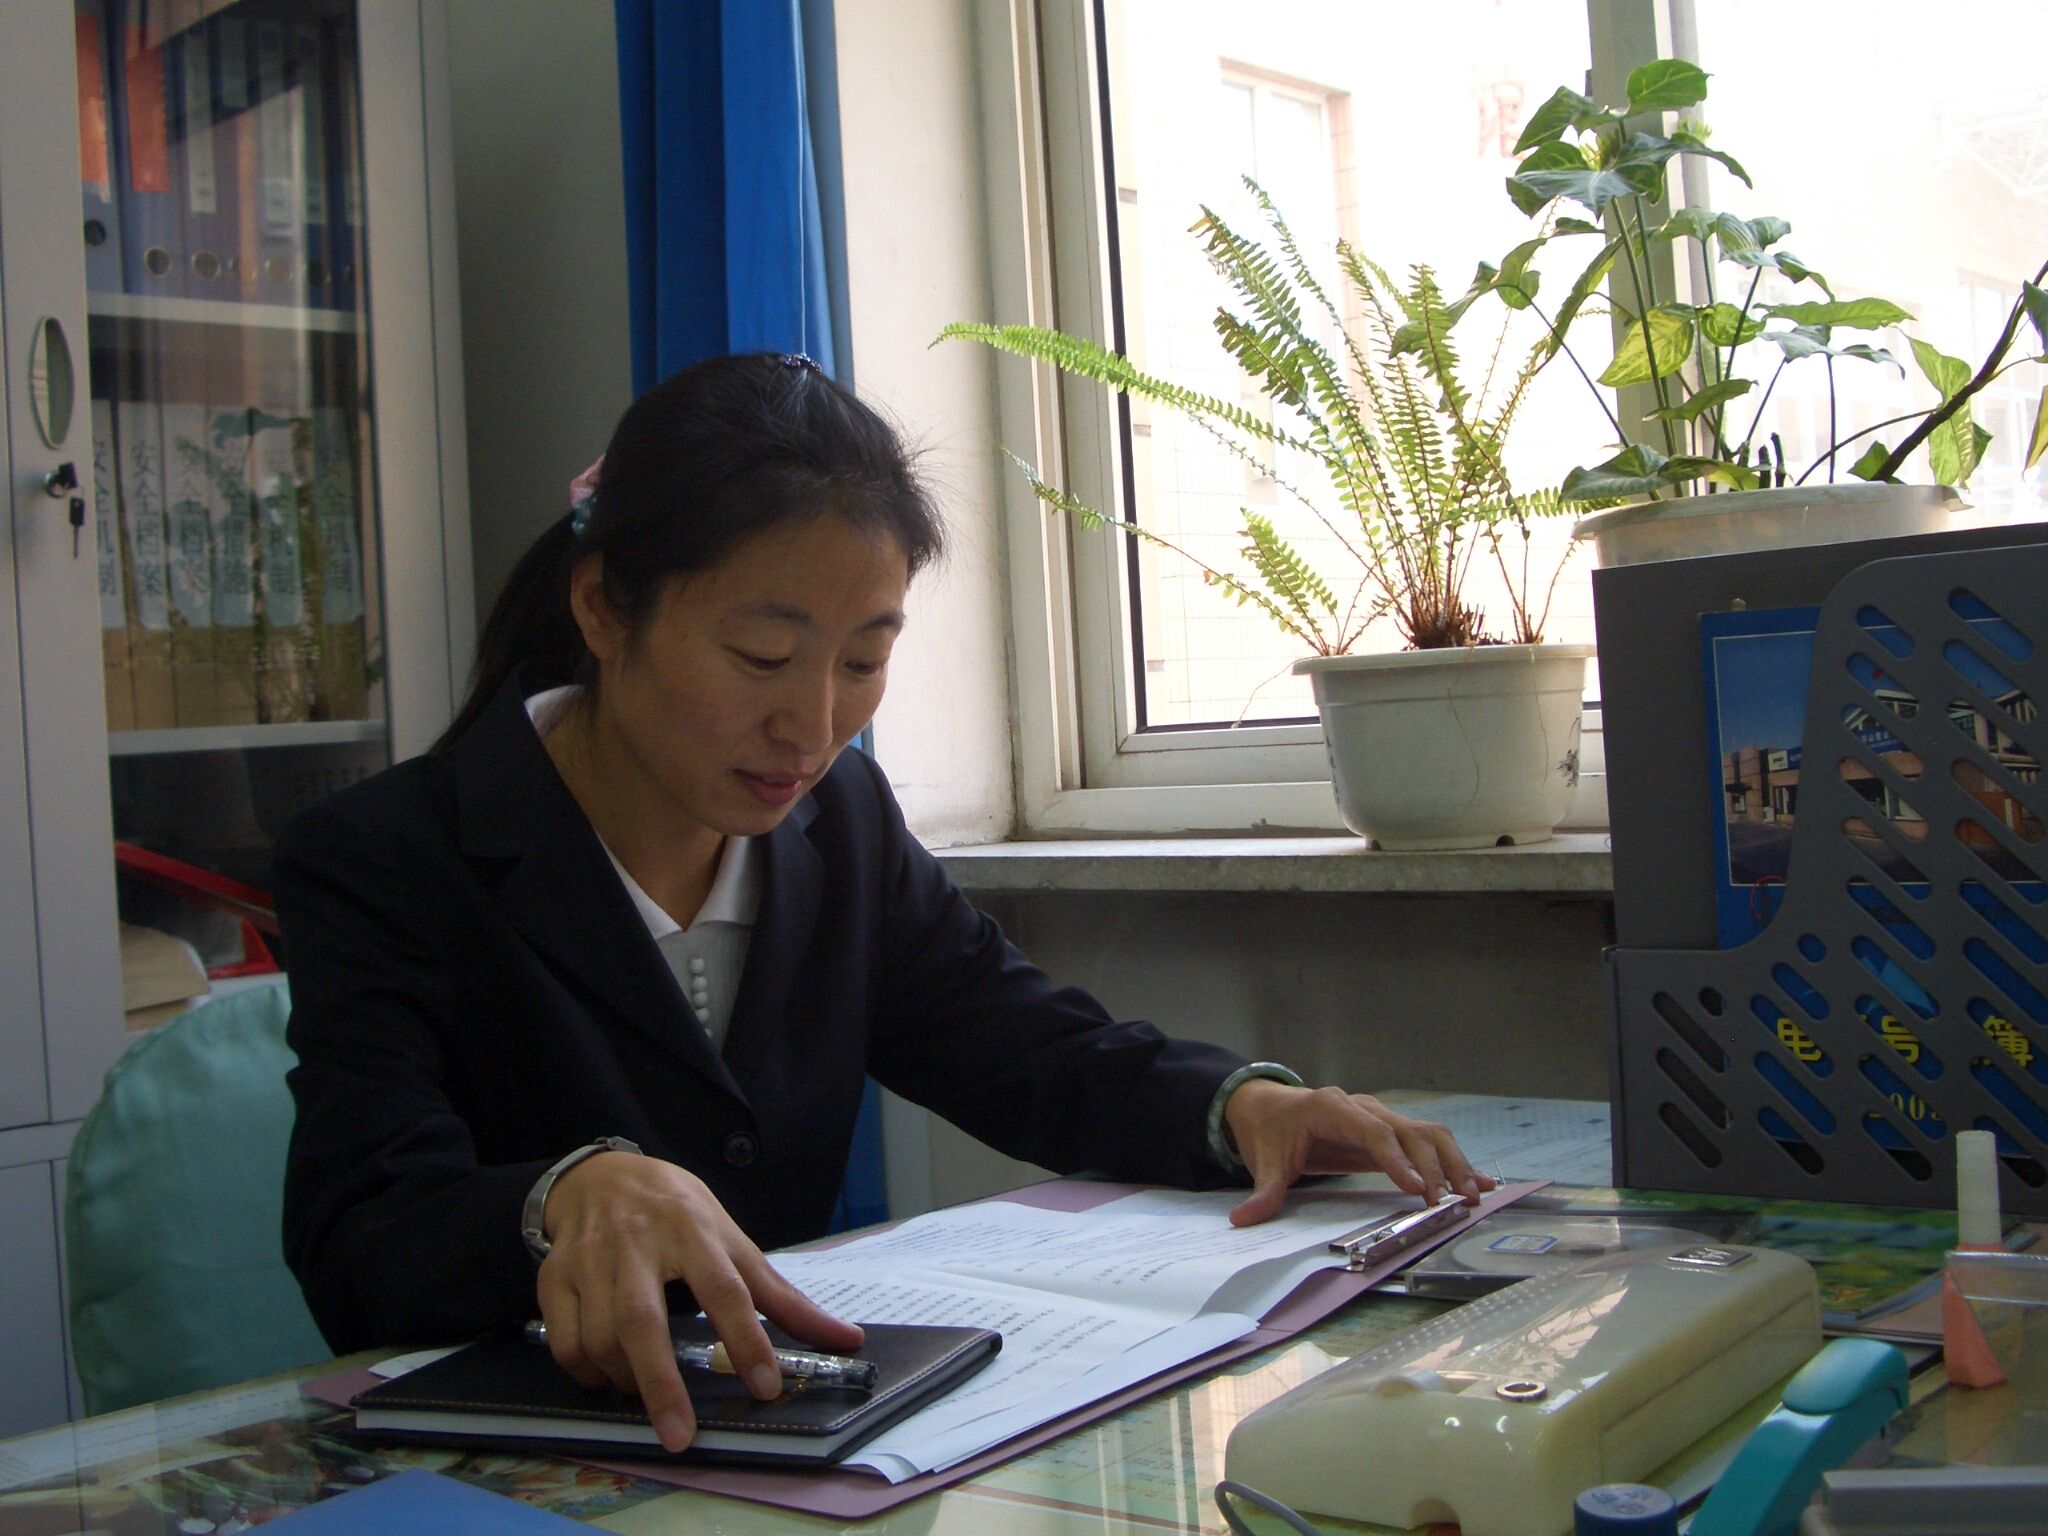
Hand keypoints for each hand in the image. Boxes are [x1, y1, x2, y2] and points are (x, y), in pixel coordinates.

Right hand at [531, 1150, 862, 1451]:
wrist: (600, 1175)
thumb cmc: (676, 1211)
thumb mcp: (732, 1238)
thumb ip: (781, 1296)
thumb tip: (846, 1338)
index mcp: (693, 1229)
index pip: (724, 1288)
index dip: (746, 1339)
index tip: (766, 1386)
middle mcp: (637, 1242)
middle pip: (644, 1322)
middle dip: (662, 1386)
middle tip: (682, 1437)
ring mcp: (590, 1259)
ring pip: (601, 1338)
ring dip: (628, 1381)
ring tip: (651, 1395)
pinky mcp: (554, 1277)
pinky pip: (566, 1343)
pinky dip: (588, 1373)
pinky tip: (609, 1377)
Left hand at [1220, 1080, 1496, 1226]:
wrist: (1270, 1107)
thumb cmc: (1271, 1131)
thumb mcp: (1264, 1161)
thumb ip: (1262, 1192)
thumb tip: (1243, 1219)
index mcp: (1333, 1109)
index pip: (1372, 1132)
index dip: (1396, 1159)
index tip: (1416, 1188)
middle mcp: (1364, 1108)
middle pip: (1409, 1132)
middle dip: (1435, 1166)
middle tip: (1452, 1201)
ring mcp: (1382, 1117)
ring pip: (1428, 1134)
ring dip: (1453, 1163)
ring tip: (1473, 1195)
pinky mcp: (1391, 1132)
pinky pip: (1428, 1143)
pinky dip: (1455, 1161)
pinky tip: (1482, 1182)